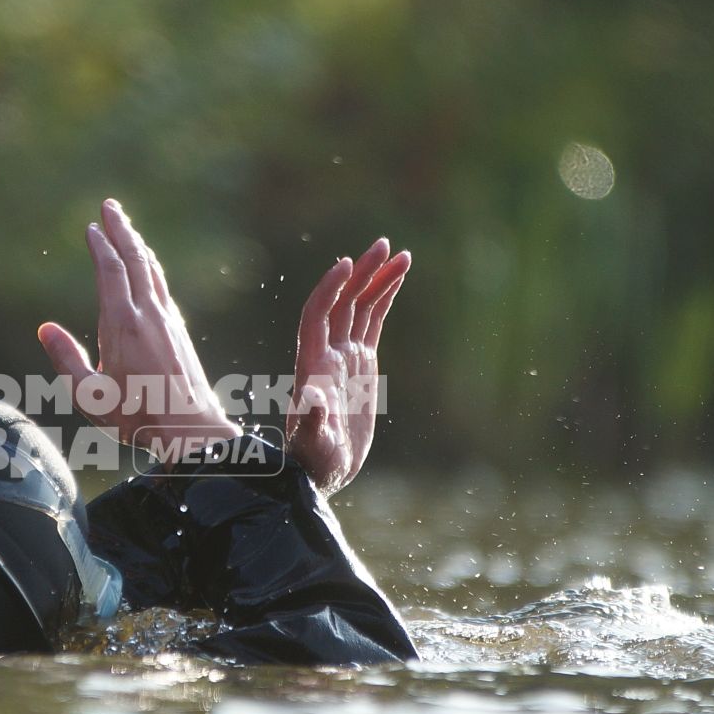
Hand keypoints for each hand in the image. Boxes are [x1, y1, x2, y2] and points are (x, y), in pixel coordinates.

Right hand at [37, 199, 240, 456]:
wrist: (189, 428)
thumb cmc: (136, 416)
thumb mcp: (90, 395)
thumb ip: (67, 359)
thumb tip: (45, 328)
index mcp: (122, 324)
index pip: (110, 271)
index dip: (100, 245)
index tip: (91, 227)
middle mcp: (148, 314)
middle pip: (134, 259)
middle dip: (121, 229)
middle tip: (110, 205)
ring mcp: (167, 319)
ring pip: (151, 270)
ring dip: (137, 244)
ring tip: (126, 227)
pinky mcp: (178, 329)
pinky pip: (161, 285)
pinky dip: (149, 266)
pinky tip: (146, 266)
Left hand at [286, 238, 410, 495]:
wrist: (322, 468)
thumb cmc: (313, 459)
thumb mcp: (313, 442)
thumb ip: (312, 419)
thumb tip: (311, 397)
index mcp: (313, 364)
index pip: (318, 315)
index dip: (329, 288)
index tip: (347, 264)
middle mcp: (328, 353)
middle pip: (343, 302)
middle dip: (363, 273)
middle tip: (385, 244)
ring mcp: (345, 356)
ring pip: (361, 307)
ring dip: (378, 279)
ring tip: (402, 254)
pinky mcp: (361, 363)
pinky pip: (372, 323)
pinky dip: (384, 300)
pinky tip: (398, 279)